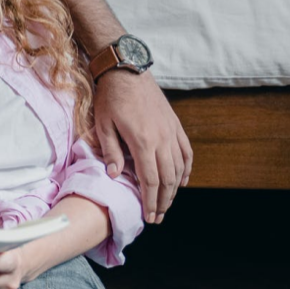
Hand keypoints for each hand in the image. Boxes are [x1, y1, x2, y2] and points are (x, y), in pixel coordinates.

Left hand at [92, 70, 192, 223]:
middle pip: (168, 179)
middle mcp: (162, 139)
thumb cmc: (111, 98)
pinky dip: (186, 169)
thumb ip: (110, 151)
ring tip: (167, 204)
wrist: (127, 71)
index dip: (151, 201)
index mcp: (142, 141)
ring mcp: (172, 132)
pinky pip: (186, 152)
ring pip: (179, 168)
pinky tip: (182, 181)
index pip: (151, 180)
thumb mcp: (103, 124)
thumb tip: (114, 175)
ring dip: (175, 189)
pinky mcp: (175, 125)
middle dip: (164, 201)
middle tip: (158, 217)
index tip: (149, 216)